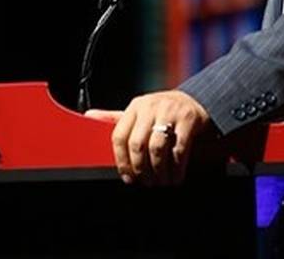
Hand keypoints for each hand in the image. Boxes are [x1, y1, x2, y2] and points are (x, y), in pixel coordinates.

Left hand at [85, 90, 210, 185]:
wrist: (195, 101)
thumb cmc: (162, 112)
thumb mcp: (139, 112)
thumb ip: (116, 118)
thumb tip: (88, 115)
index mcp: (135, 107)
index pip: (119, 136)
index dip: (121, 161)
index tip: (127, 177)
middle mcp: (150, 107)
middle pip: (137, 144)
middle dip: (140, 169)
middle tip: (145, 182)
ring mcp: (170, 112)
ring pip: (157, 148)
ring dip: (158, 171)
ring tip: (160, 181)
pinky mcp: (188, 120)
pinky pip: (179, 149)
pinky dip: (176, 168)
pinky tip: (175, 177)